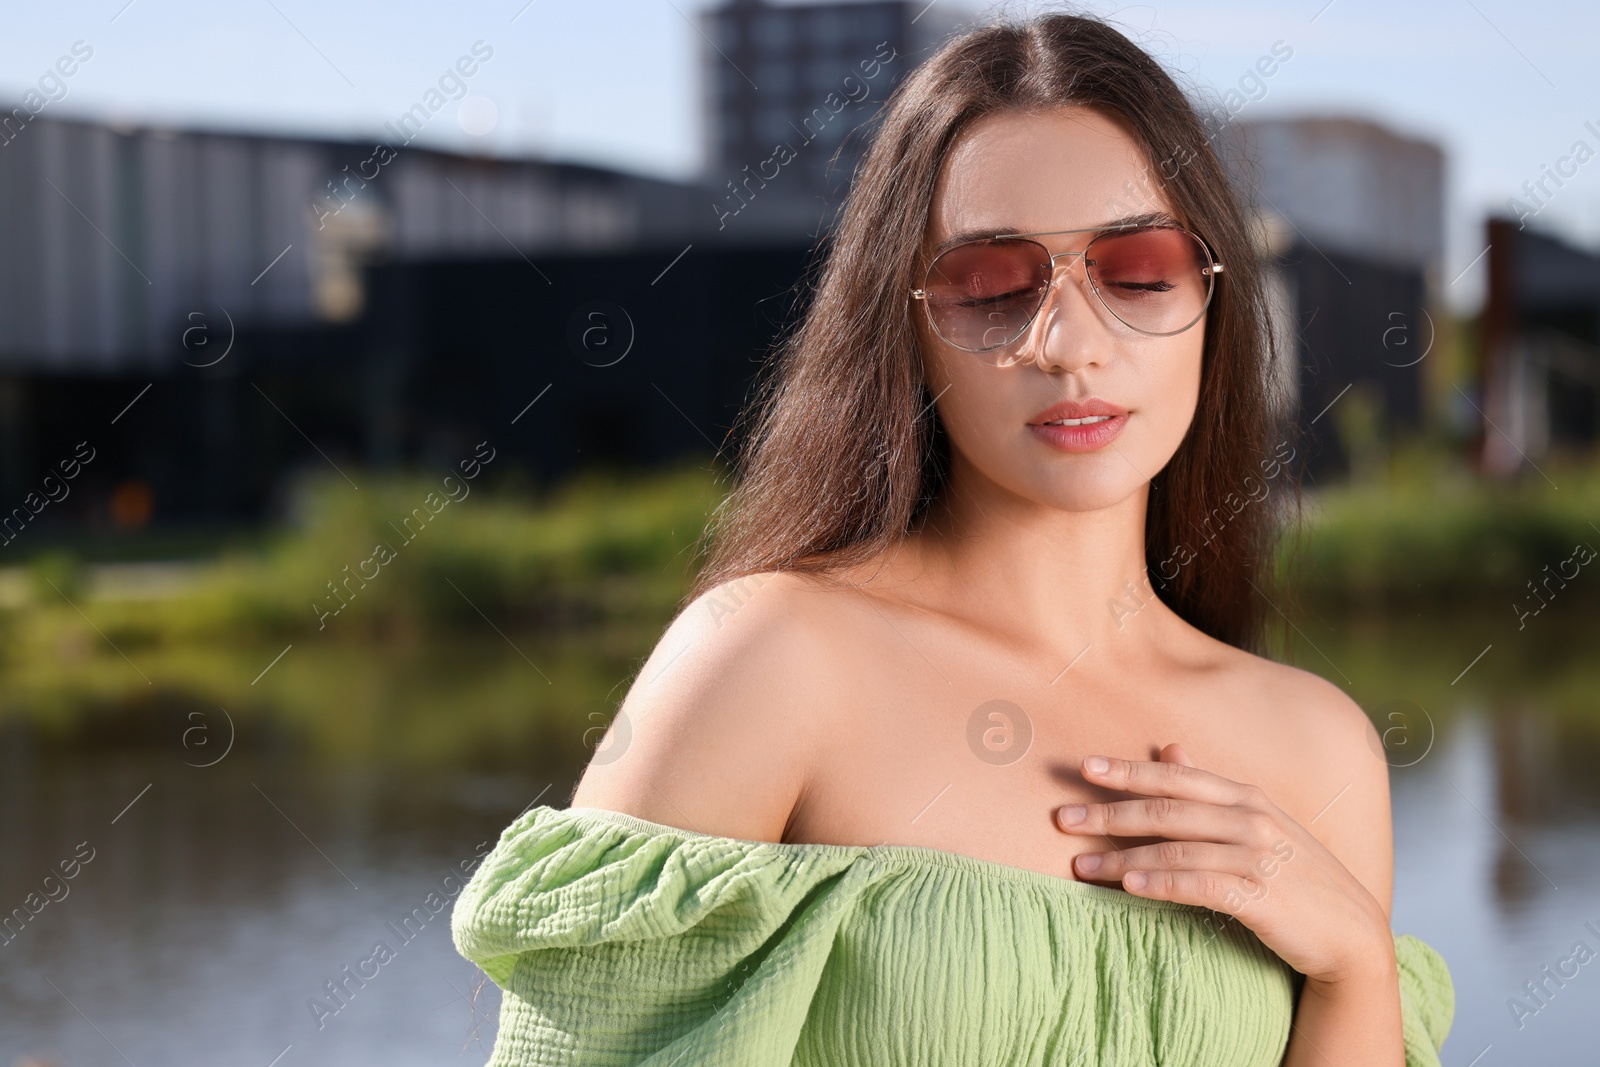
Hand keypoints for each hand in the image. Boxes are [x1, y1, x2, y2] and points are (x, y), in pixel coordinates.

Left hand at [1056, 743, 1393, 988]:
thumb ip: (1209, 788)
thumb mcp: (1259, 822)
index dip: (1129, 771)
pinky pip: (1199, 886)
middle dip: (1109, 813)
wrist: (1351, 933)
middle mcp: (1251, 820)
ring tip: (1079, 866)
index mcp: (1246, 797)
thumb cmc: (1297, 875)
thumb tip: (1168, 747)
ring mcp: (1257, 858)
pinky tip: (1128, 886)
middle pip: (1166, 812)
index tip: (1084, 767)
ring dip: (1121, 858)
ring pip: (1174, 851)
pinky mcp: (1261, 897)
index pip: (1176, 778)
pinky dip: (1160, 884)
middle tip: (1061, 818)